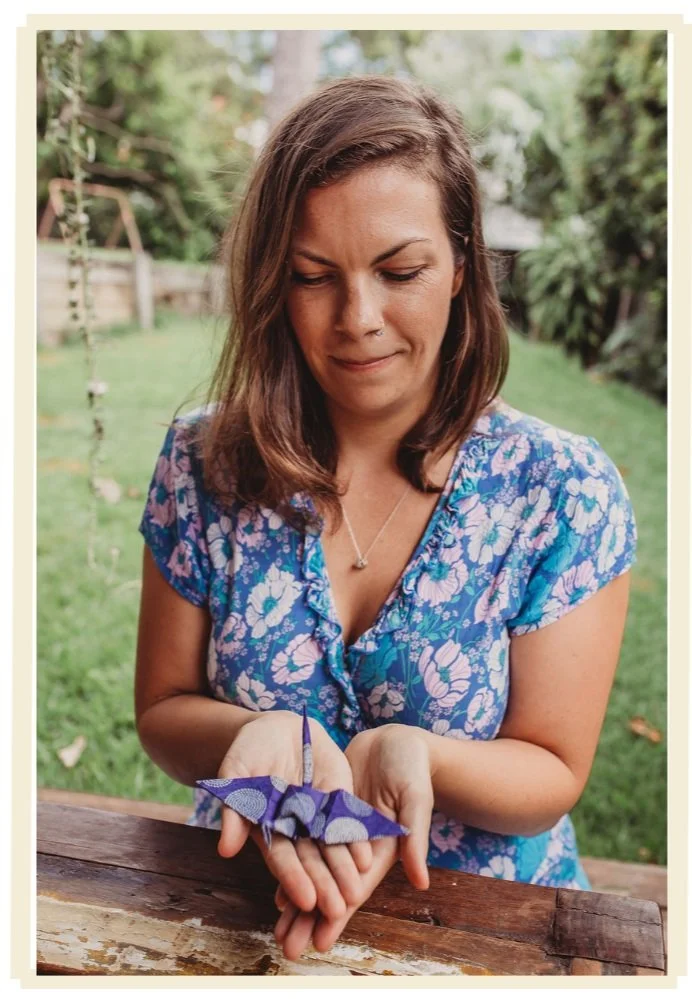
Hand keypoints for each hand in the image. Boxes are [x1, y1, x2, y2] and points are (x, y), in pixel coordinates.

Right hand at [215, 709, 371, 921]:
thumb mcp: (236, 774)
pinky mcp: (337, 798)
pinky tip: (367, 858)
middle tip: (337, 909)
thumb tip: (225, 850)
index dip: (294, 879)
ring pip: (333, 847)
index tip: (306, 901)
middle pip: (311, 860)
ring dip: (344, 870)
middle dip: (324, 884)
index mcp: (268, 828)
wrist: (277, 727)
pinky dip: (357, 839)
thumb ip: (234, 810)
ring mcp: (318, 815)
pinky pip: (349, 820)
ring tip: (356, 892)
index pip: (282, 859)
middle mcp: (296, 829)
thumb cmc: (249, 751)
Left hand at [272, 723, 433, 958]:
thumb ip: (414, 838)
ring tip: (276, 924)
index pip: (354, 889)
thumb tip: (421, 882)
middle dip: (310, 917)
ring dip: (298, 895)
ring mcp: (340, 830)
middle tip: (287, 947)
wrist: (396, 739)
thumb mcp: (415, 798)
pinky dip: (294, 859)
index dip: (337, 915)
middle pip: (329, 887)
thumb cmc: (412, 765)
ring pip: (314, 868)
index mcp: (380, 849)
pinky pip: (306, 840)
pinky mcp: (327, 811)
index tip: (320, 943)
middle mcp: (357, 846)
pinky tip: (277, 877)